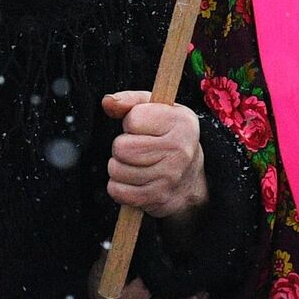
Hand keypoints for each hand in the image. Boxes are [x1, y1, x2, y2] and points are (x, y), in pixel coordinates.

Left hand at [103, 91, 207, 218]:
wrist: (190, 178)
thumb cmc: (168, 136)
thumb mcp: (158, 110)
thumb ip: (131, 101)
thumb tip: (108, 101)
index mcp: (181, 122)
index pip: (133, 119)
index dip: (131, 122)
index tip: (143, 127)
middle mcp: (180, 150)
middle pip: (121, 147)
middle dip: (121, 146)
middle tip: (136, 148)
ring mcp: (169, 177)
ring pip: (116, 169)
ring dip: (118, 167)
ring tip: (135, 164)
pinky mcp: (156, 198)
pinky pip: (117, 190)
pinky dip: (118, 186)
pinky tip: (132, 181)